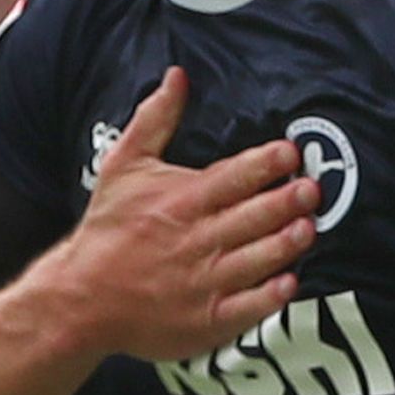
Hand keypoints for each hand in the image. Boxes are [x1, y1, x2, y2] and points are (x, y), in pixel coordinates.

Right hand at [50, 67, 318, 362]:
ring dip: (286, 243)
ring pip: (257, 259)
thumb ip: (156, 120)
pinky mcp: (207, 319)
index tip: (291, 153)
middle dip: (287, 201)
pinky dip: (270, 294)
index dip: (266, 163)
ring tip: (309, 228)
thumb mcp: (123, 166)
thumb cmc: (109, 228)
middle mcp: (196, 239)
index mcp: (181, 200)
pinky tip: (290, 281)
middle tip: (313, 189)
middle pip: (253, 216)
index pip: (233, 176)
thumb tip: (178, 75)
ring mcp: (203, 282)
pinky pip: (248, 306)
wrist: (81, 299)